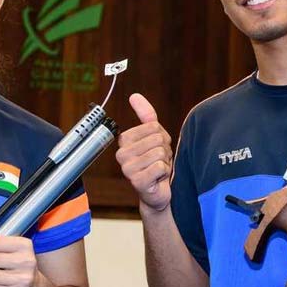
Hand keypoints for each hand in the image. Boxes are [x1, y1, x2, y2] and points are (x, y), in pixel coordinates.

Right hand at [115, 93, 173, 211]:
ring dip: (165, 162)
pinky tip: (158, 179)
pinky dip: (164, 173)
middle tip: (158, 161)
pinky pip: (159, 167)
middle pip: (157, 139)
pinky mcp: (136, 181)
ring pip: (159, 152)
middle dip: (165, 150)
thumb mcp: (154, 136)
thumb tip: (134, 96)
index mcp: (124, 140)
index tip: (156, 148)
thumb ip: (145, 115)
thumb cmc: (156, 162)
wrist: (159, 191)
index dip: (161, 137)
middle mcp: (121, 154)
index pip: (153, 126)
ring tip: (158, 169)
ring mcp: (127, 168)